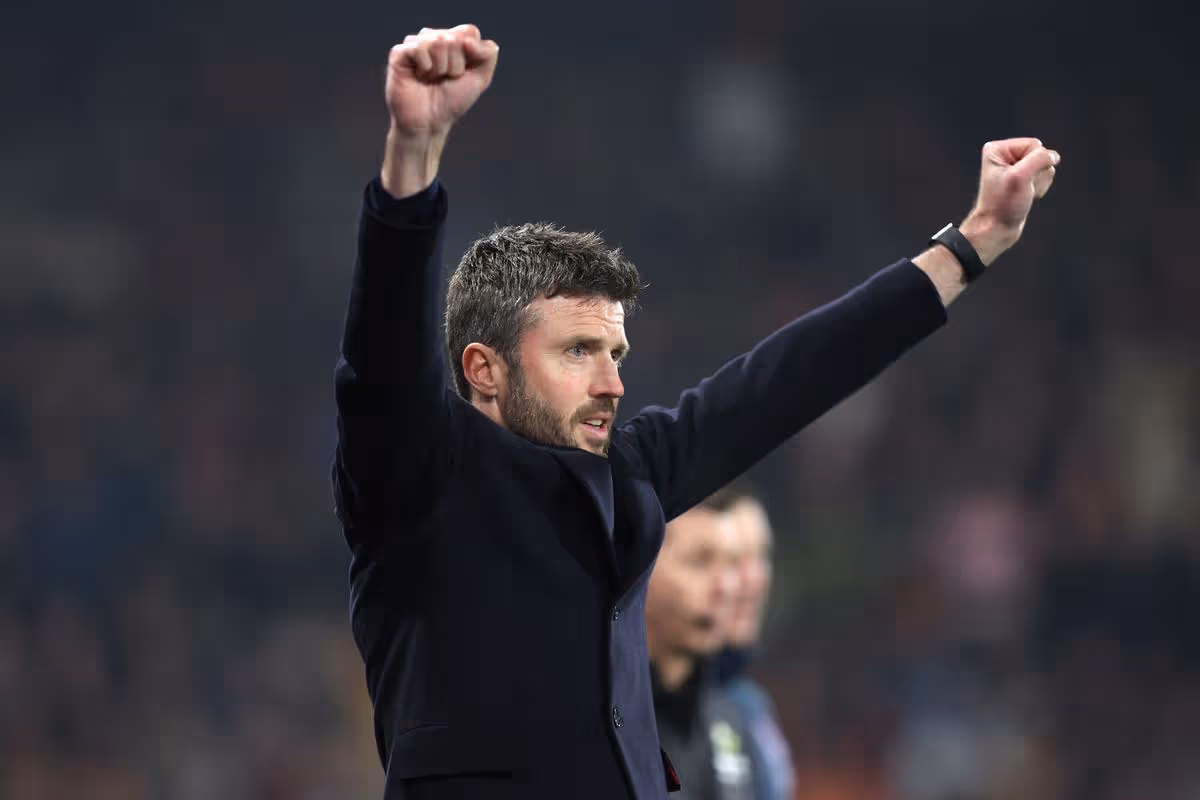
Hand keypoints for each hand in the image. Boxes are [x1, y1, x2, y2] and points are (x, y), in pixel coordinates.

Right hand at [387, 25, 498, 141]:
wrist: (429, 123)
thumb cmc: (452, 101)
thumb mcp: (480, 79)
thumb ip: (488, 54)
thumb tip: (468, 40)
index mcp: (453, 41)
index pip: (469, 31)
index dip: (471, 55)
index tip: (462, 74)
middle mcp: (434, 38)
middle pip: (454, 39)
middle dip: (455, 66)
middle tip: (444, 79)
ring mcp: (416, 44)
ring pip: (437, 41)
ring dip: (440, 68)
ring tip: (431, 79)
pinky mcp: (399, 53)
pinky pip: (418, 48)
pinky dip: (425, 66)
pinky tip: (419, 76)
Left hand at [960, 138, 1060, 264]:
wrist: (997, 228)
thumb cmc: (1003, 204)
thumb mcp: (1021, 177)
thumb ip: (1040, 159)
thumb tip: (1054, 155)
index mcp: (998, 149)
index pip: (1034, 144)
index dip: (1034, 163)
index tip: (1018, 180)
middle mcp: (1005, 156)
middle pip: (1041, 155)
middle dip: (1037, 174)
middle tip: (1020, 189)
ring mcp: (1015, 168)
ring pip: (1045, 167)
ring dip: (1038, 183)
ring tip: (1022, 194)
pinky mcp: (1023, 179)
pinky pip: (1044, 177)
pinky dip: (1039, 189)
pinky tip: (1026, 197)